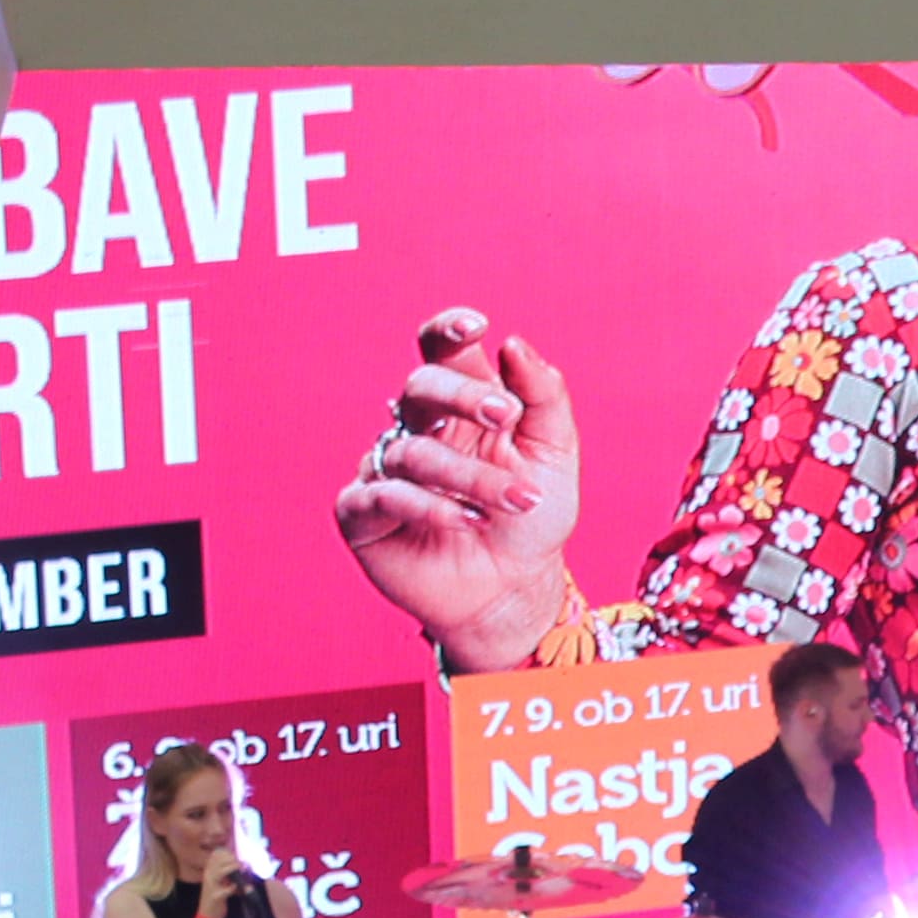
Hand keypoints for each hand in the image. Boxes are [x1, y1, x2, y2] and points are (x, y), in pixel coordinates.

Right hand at [336, 308, 582, 670]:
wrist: (515, 590)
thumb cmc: (533, 520)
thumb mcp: (554, 456)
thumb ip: (543, 397)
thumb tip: (514, 343)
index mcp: (462, 404)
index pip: (440, 352)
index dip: (448, 331)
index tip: (475, 326)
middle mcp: (418, 428)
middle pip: (420, 388)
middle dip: (464, 396)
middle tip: (506, 415)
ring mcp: (386, 469)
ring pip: (414, 452)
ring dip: (471, 475)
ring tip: (517, 503)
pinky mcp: (363, 513)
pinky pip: (383, 495)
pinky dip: (426, 505)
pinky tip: (464, 520)